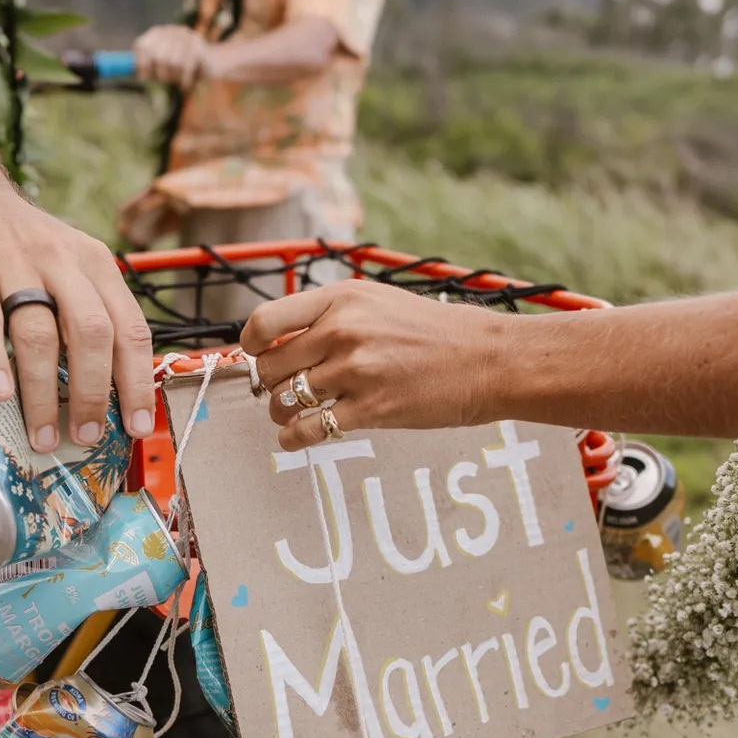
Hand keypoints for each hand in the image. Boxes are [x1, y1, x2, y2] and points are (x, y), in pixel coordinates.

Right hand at [0, 24, 155, 446]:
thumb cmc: (18, 246)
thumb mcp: (67, 268)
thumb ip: (88, 316)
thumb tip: (108, 392)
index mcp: (95, 266)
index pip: (129, 328)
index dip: (135, 382)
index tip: (135, 425)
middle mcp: (61, 262)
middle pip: (91, 334)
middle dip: (92, 394)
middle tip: (84, 436)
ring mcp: (12, 263)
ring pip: (38, 333)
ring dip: (43, 392)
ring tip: (42, 433)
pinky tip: (0, 393)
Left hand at [134, 25, 211, 89]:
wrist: (214, 62)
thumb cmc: (183, 66)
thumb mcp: (163, 65)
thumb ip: (146, 65)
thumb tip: (123, 69)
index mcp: (159, 33)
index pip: (142, 46)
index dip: (140, 63)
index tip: (142, 77)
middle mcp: (171, 31)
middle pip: (157, 56)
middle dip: (160, 73)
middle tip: (166, 80)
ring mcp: (186, 37)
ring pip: (171, 62)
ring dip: (174, 77)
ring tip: (178, 79)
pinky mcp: (199, 47)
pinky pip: (186, 68)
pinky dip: (184, 81)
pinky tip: (185, 85)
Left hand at [241, 281, 508, 448]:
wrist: (486, 359)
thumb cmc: (432, 332)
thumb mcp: (377, 302)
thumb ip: (330, 315)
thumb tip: (279, 340)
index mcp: (341, 299)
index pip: (265, 323)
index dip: (251, 345)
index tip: (257, 355)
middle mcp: (343, 331)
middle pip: (270, 367)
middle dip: (267, 384)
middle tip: (279, 391)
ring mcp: (356, 371)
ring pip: (285, 400)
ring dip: (281, 412)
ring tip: (291, 414)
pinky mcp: (371, 408)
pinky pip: (310, 429)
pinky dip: (294, 438)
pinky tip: (296, 439)